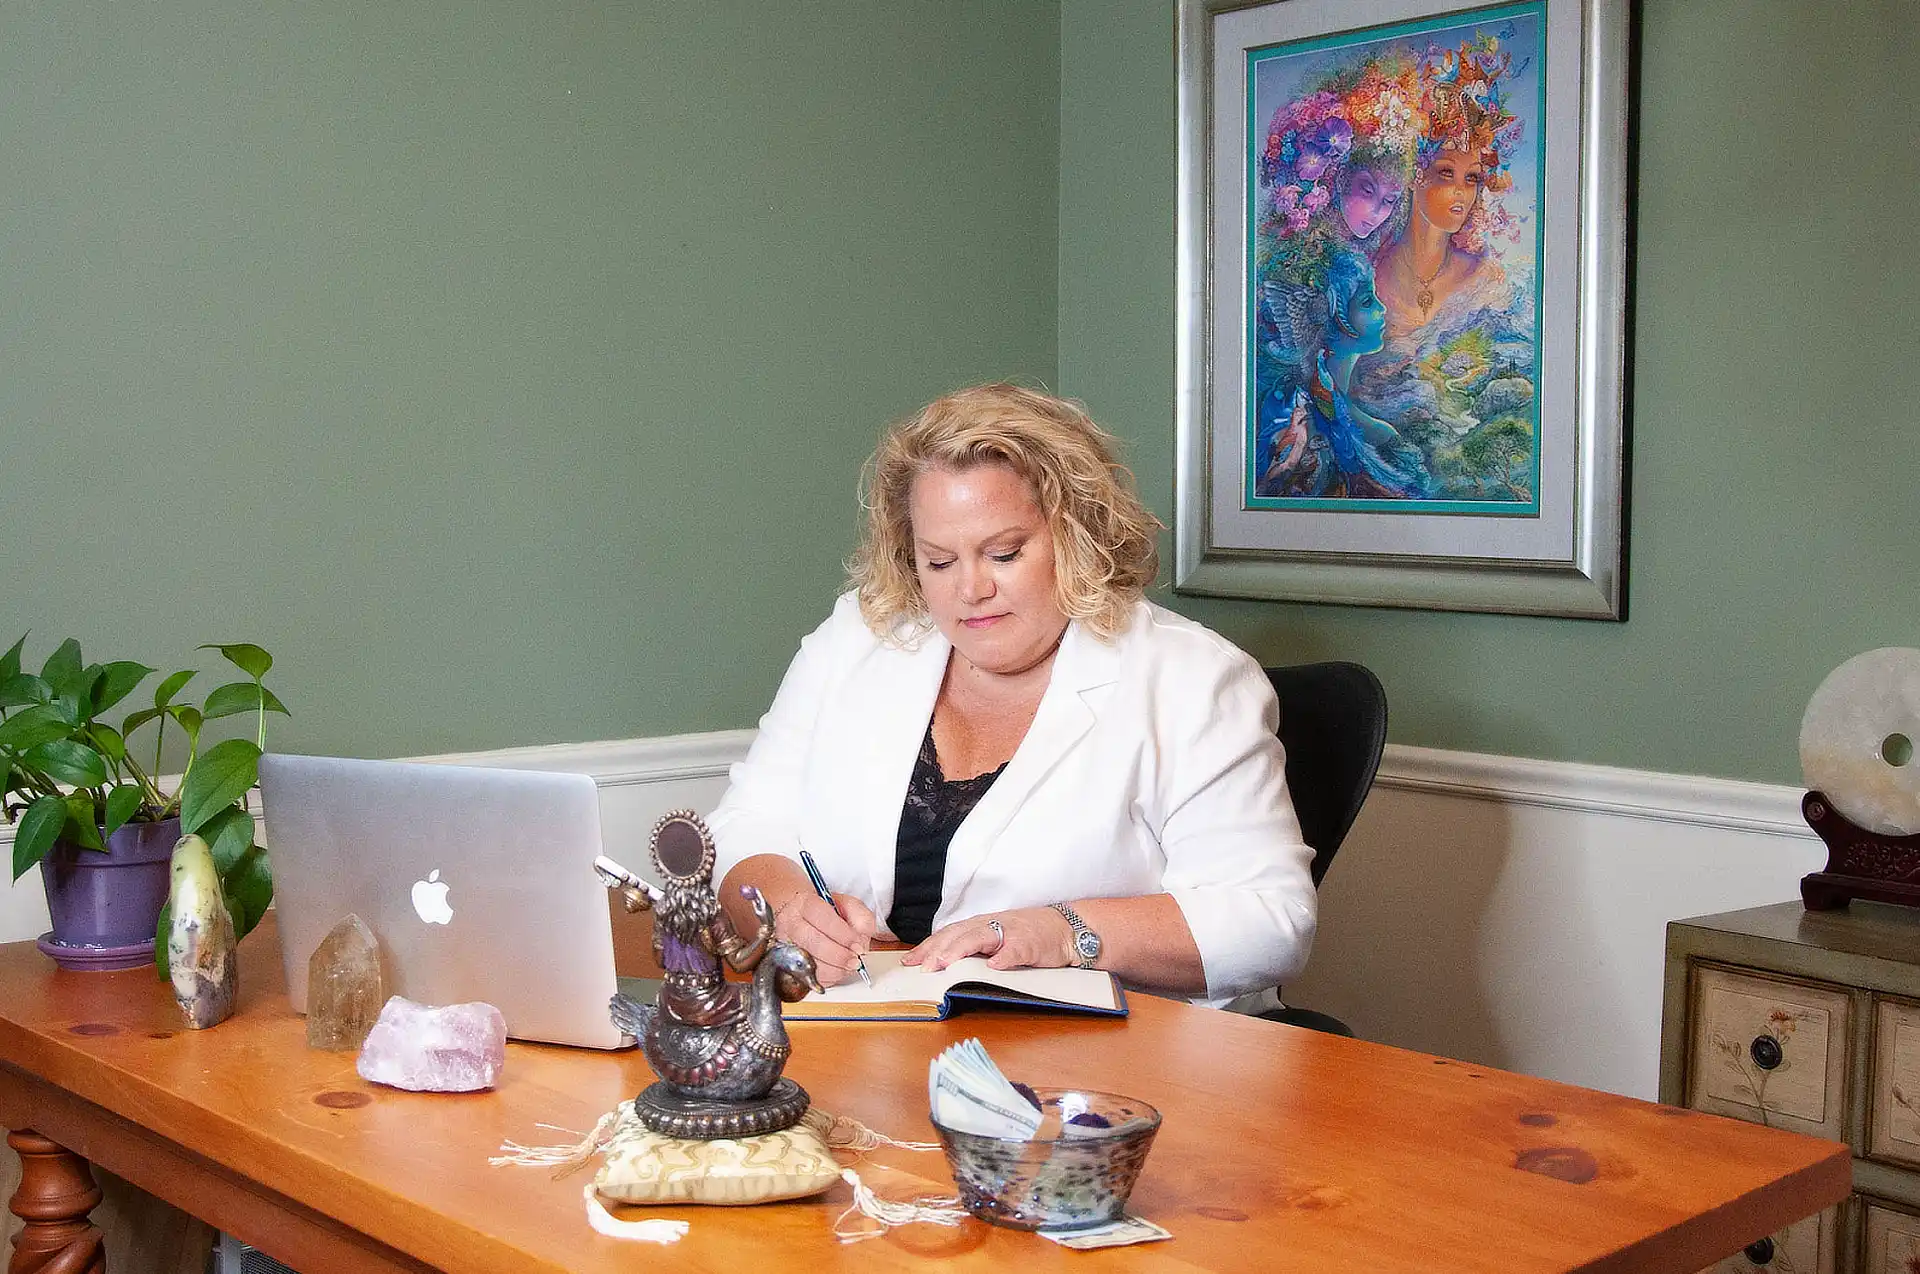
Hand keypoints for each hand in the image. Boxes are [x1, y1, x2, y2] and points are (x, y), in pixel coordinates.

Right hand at [771, 890, 875, 988]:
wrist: (799, 917)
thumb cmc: (824, 912)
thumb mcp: (847, 904)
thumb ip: (861, 916)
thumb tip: (862, 938)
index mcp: (805, 904)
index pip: (823, 918)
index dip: (844, 935)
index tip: (858, 945)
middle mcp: (791, 924)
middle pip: (814, 942)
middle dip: (840, 955)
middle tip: (855, 960)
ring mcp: (786, 946)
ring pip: (809, 964)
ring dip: (834, 969)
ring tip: (848, 965)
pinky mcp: (786, 965)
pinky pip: (808, 978)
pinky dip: (827, 977)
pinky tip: (836, 969)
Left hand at [902, 906, 1072, 973]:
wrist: (1064, 928)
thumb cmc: (1028, 934)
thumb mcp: (996, 937)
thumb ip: (973, 947)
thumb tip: (942, 963)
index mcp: (981, 925)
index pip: (948, 934)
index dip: (928, 946)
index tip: (909, 961)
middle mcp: (992, 925)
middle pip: (958, 934)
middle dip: (937, 950)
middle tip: (921, 967)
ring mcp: (1011, 933)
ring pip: (981, 938)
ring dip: (961, 950)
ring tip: (945, 964)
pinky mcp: (1030, 944)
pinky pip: (1015, 950)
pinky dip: (1004, 957)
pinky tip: (994, 967)